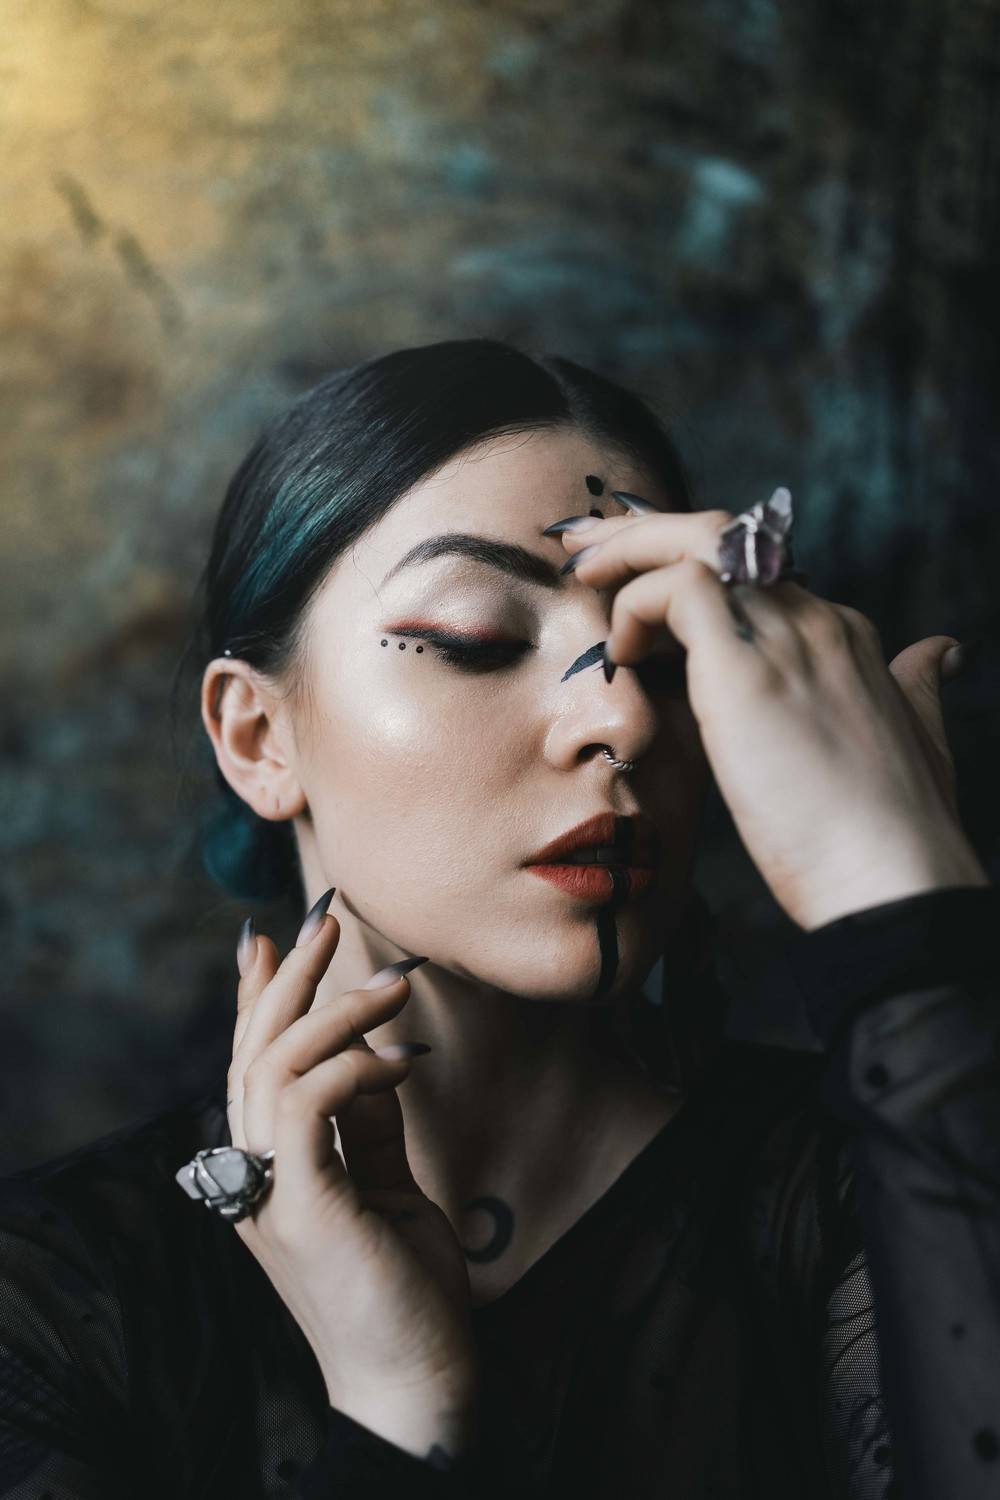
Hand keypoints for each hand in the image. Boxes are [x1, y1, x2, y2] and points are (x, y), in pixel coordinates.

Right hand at [226, 907, 478, 1458]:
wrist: (414, 1382)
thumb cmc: (402, 1290)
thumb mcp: (384, 1188)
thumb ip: (366, 1128)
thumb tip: (371, 1060)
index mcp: (267, 1170)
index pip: (252, 1068)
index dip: (256, 1000)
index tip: (271, 940)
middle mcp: (251, 1176)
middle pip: (252, 1053)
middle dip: (288, 978)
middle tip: (326, 918)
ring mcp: (265, 1193)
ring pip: (273, 1065)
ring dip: (334, 1010)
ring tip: (393, 979)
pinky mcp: (300, 1206)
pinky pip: (307, 1103)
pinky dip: (353, 1066)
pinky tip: (399, 1061)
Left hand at [557, 506, 989, 929]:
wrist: (894, 877)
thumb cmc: (897, 831)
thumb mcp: (921, 740)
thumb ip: (917, 688)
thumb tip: (940, 652)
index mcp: (844, 636)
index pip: (752, 572)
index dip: (685, 576)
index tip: (636, 607)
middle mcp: (816, 622)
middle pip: (721, 535)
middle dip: (644, 533)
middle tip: (586, 550)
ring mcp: (785, 637)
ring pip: (696, 541)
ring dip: (628, 550)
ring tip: (583, 577)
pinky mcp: (746, 670)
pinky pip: (677, 588)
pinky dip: (635, 604)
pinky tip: (619, 654)